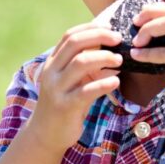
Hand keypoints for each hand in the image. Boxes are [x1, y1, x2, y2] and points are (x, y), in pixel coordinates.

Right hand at [29, 22, 122, 151]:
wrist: (45, 135)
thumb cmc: (64, 104)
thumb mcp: (72, 82)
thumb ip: (85, 67)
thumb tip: (111, 53)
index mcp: (53, 63)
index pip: (70, 36)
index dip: (90, 28)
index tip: (110, 27)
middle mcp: (52, 72)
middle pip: (75, 43)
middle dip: (99, 37)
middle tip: (118, 40)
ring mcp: (57, 89)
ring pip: (80, 63)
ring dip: (103, 58)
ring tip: (119, 61)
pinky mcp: (65, 106)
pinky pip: (86, 91)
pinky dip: (103, 84)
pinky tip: (116, 82)